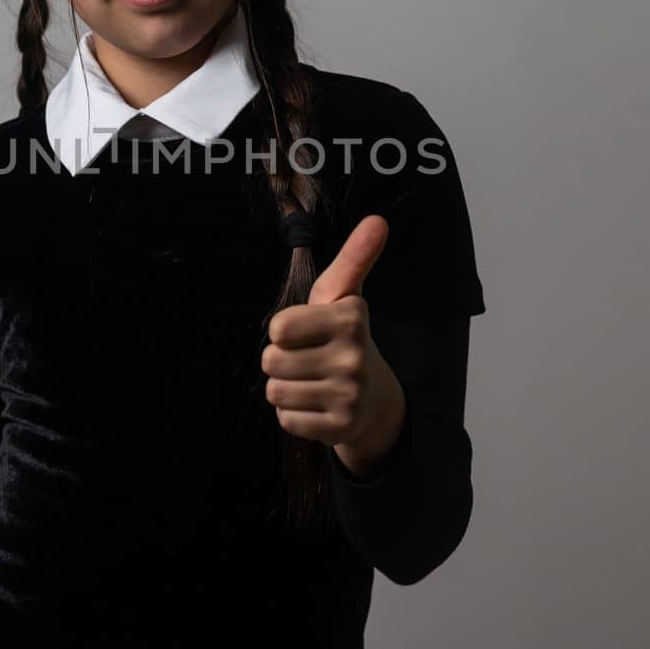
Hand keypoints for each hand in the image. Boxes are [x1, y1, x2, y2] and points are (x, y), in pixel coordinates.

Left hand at [261, 215, 402, 463]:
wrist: (375, 400)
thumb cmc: (344, 339)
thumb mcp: (344, 296)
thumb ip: (354, 258)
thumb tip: (378, 220)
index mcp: (351, 318)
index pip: (278, 328)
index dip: (285, 331)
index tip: (308, 332)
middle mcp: (353, 356)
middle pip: (271, 361)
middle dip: (281, 361)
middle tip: (308, 361)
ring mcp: (349, 396)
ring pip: (276, 391)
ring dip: (286, 389)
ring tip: (312, 383)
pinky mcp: (340, 428)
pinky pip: (286, 420)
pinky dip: (293, 415)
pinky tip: (316, 406)